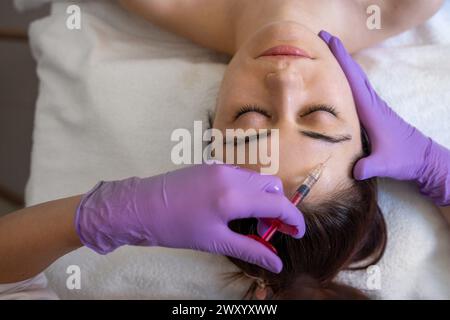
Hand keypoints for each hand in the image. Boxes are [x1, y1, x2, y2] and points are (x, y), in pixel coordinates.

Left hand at [75, 164, 305, 272]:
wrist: (140, 207)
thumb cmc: (176, 228)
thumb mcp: (215, 242)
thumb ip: (250, 249)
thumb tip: (277, 263)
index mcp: (234, 196)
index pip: (278, 204)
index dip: (293, 220)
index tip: (297, 233)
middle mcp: (232, 176)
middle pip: (273, 187)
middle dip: (279, 207)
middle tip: (271, 230)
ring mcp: (222, 167)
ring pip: (258, 179)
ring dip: (264, 198)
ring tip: (252, 221)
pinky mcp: (212, 166)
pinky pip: (242, 175)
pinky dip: (249, 190)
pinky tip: (236, 208)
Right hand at [319, 30, 449, 205]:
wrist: (423, 158)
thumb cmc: (405, 158)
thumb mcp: (385, 164)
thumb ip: (368, 166)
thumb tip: (353, 170)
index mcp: (371, 110)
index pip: (353, 80)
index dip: (340, 59)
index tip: (328, 40)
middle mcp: (372, 103)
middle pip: (353, 73)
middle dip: (338, 53)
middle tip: (321, 37)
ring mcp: (373, 106)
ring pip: (355, 79)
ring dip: (342, 64)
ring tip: (324, 53)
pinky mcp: (373, 113)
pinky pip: (357, 89)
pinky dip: (347, 78)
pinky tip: (337, 81)